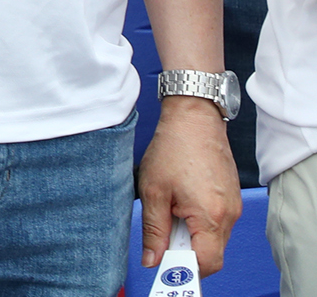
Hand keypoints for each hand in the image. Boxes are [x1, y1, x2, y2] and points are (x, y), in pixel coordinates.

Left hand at [137, 97, 240, 273]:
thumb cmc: (172, 148)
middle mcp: (229, 215)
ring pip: (214, 238)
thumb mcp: (153, 191)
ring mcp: (234, 207)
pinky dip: (200, 222)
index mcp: (211, 215)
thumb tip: (153, 259)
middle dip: (186, 251)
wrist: (194, 119)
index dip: (184, 268)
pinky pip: (218, 222)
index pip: (206, 263)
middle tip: (163, 234)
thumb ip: (153, 230)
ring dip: (192, 235)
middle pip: (212, 253)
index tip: (165, 263)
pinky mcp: (232, 198)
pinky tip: (182, 203)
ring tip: (171, 210)